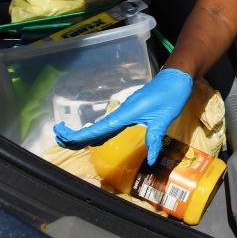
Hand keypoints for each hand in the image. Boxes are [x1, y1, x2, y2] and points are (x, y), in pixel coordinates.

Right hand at [53, 68, 192, 164]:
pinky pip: (110, 124)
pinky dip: (99, 132)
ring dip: (86, 134)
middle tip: (60, 142)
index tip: (63, 137)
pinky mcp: (132, 110)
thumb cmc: (170, 95)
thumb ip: (154, 139)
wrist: (176, 77)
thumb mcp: (163, 119)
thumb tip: (150, 160)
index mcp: (126, 114)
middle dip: (76, 136)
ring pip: (101, 126)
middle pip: (95, 128)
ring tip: (72, 142)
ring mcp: (126, 110)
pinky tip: (98, 138)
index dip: (79, 136)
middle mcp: (122, 112)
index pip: (98, 129)